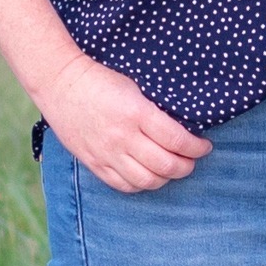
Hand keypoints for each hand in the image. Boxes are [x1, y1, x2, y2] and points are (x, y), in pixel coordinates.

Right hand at [39, 50, 211, 192]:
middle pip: (166, 165)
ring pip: (147, 180)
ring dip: (166, 178)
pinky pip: (123, 185)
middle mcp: (123, 137)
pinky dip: (141, 184)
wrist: (61, 84)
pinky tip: (148, 174)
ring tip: (172, 169)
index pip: (178, 141)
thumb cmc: (101, 80)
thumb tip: (183, 129)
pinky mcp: (95, 163)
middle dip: (186, 166)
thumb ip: (156, 111)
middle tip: (192, 160)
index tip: (204, 146)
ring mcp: (107, 153)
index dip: (197, 148)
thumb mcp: (135, 88)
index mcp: (137, 113)